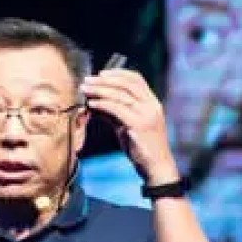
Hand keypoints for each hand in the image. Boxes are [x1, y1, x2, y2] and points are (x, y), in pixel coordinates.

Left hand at [81, 69, 178, 183]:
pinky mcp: (138, 125)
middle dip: (104, 80)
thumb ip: (115, 114)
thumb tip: (94, 103)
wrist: (156, 167)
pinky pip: (117, 109)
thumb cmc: (142, 148)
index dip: (118, 73)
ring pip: (121, 94)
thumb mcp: (128, 127)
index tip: (101, 74)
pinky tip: (92, 104)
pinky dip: (102, 104)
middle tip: (87, 80)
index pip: (137, 79)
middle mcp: (151, 105)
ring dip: (100, 90)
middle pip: (126, 84)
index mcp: (152, 103)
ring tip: (85, 90)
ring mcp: (146, 114)